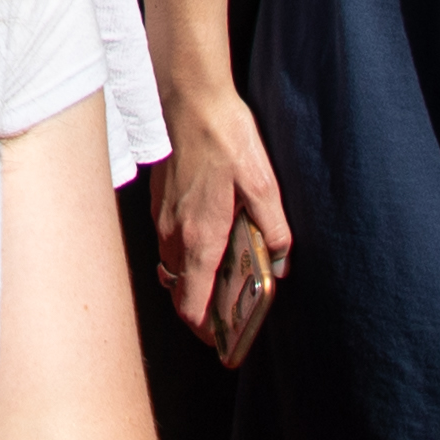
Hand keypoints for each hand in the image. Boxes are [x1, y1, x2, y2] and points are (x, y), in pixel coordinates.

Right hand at [149, 88, 293, 357]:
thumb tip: (279, 260)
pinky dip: (185, 253)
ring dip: (193, 279)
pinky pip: (168, 243)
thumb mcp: (262, 184)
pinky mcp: (159, 202)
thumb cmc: (224, 137)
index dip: (206, 331)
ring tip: (223, 274)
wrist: (187, 98)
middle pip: (180, 291)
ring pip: (172, 267)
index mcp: (200, 238)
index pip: (191, 306)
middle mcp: (174, 235)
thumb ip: (273, 228)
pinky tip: (209, 236)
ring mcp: (162, 219)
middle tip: (229, 310)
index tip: (223, 341)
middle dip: (202, 308)